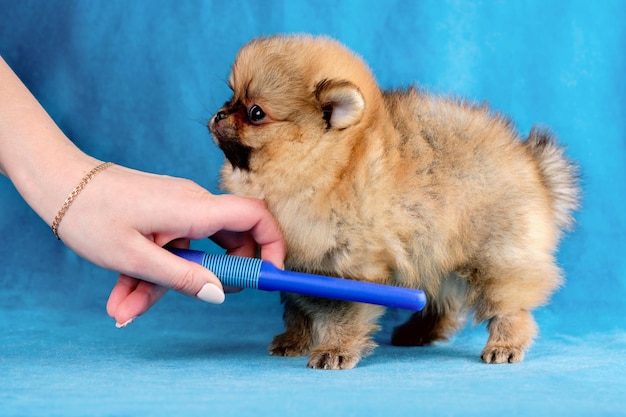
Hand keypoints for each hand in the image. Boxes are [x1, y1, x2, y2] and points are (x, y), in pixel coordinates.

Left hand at [54, 164, 284, 325]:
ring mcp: (179, 208)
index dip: (273, 245)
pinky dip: (156, 271)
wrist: (58, 183)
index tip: (270, 276)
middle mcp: (194, 204)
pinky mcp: (165, 214)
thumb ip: (181, 278)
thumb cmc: (91, 215)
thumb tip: (219, 295)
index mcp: (194, 209)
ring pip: (195, 250)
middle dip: (214, 276)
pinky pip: (174, 246)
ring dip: (170, 281)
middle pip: (230, 240)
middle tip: (197, 297)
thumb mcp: (134, 257)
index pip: (255, 217)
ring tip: (127, 306)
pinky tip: (123, 294)